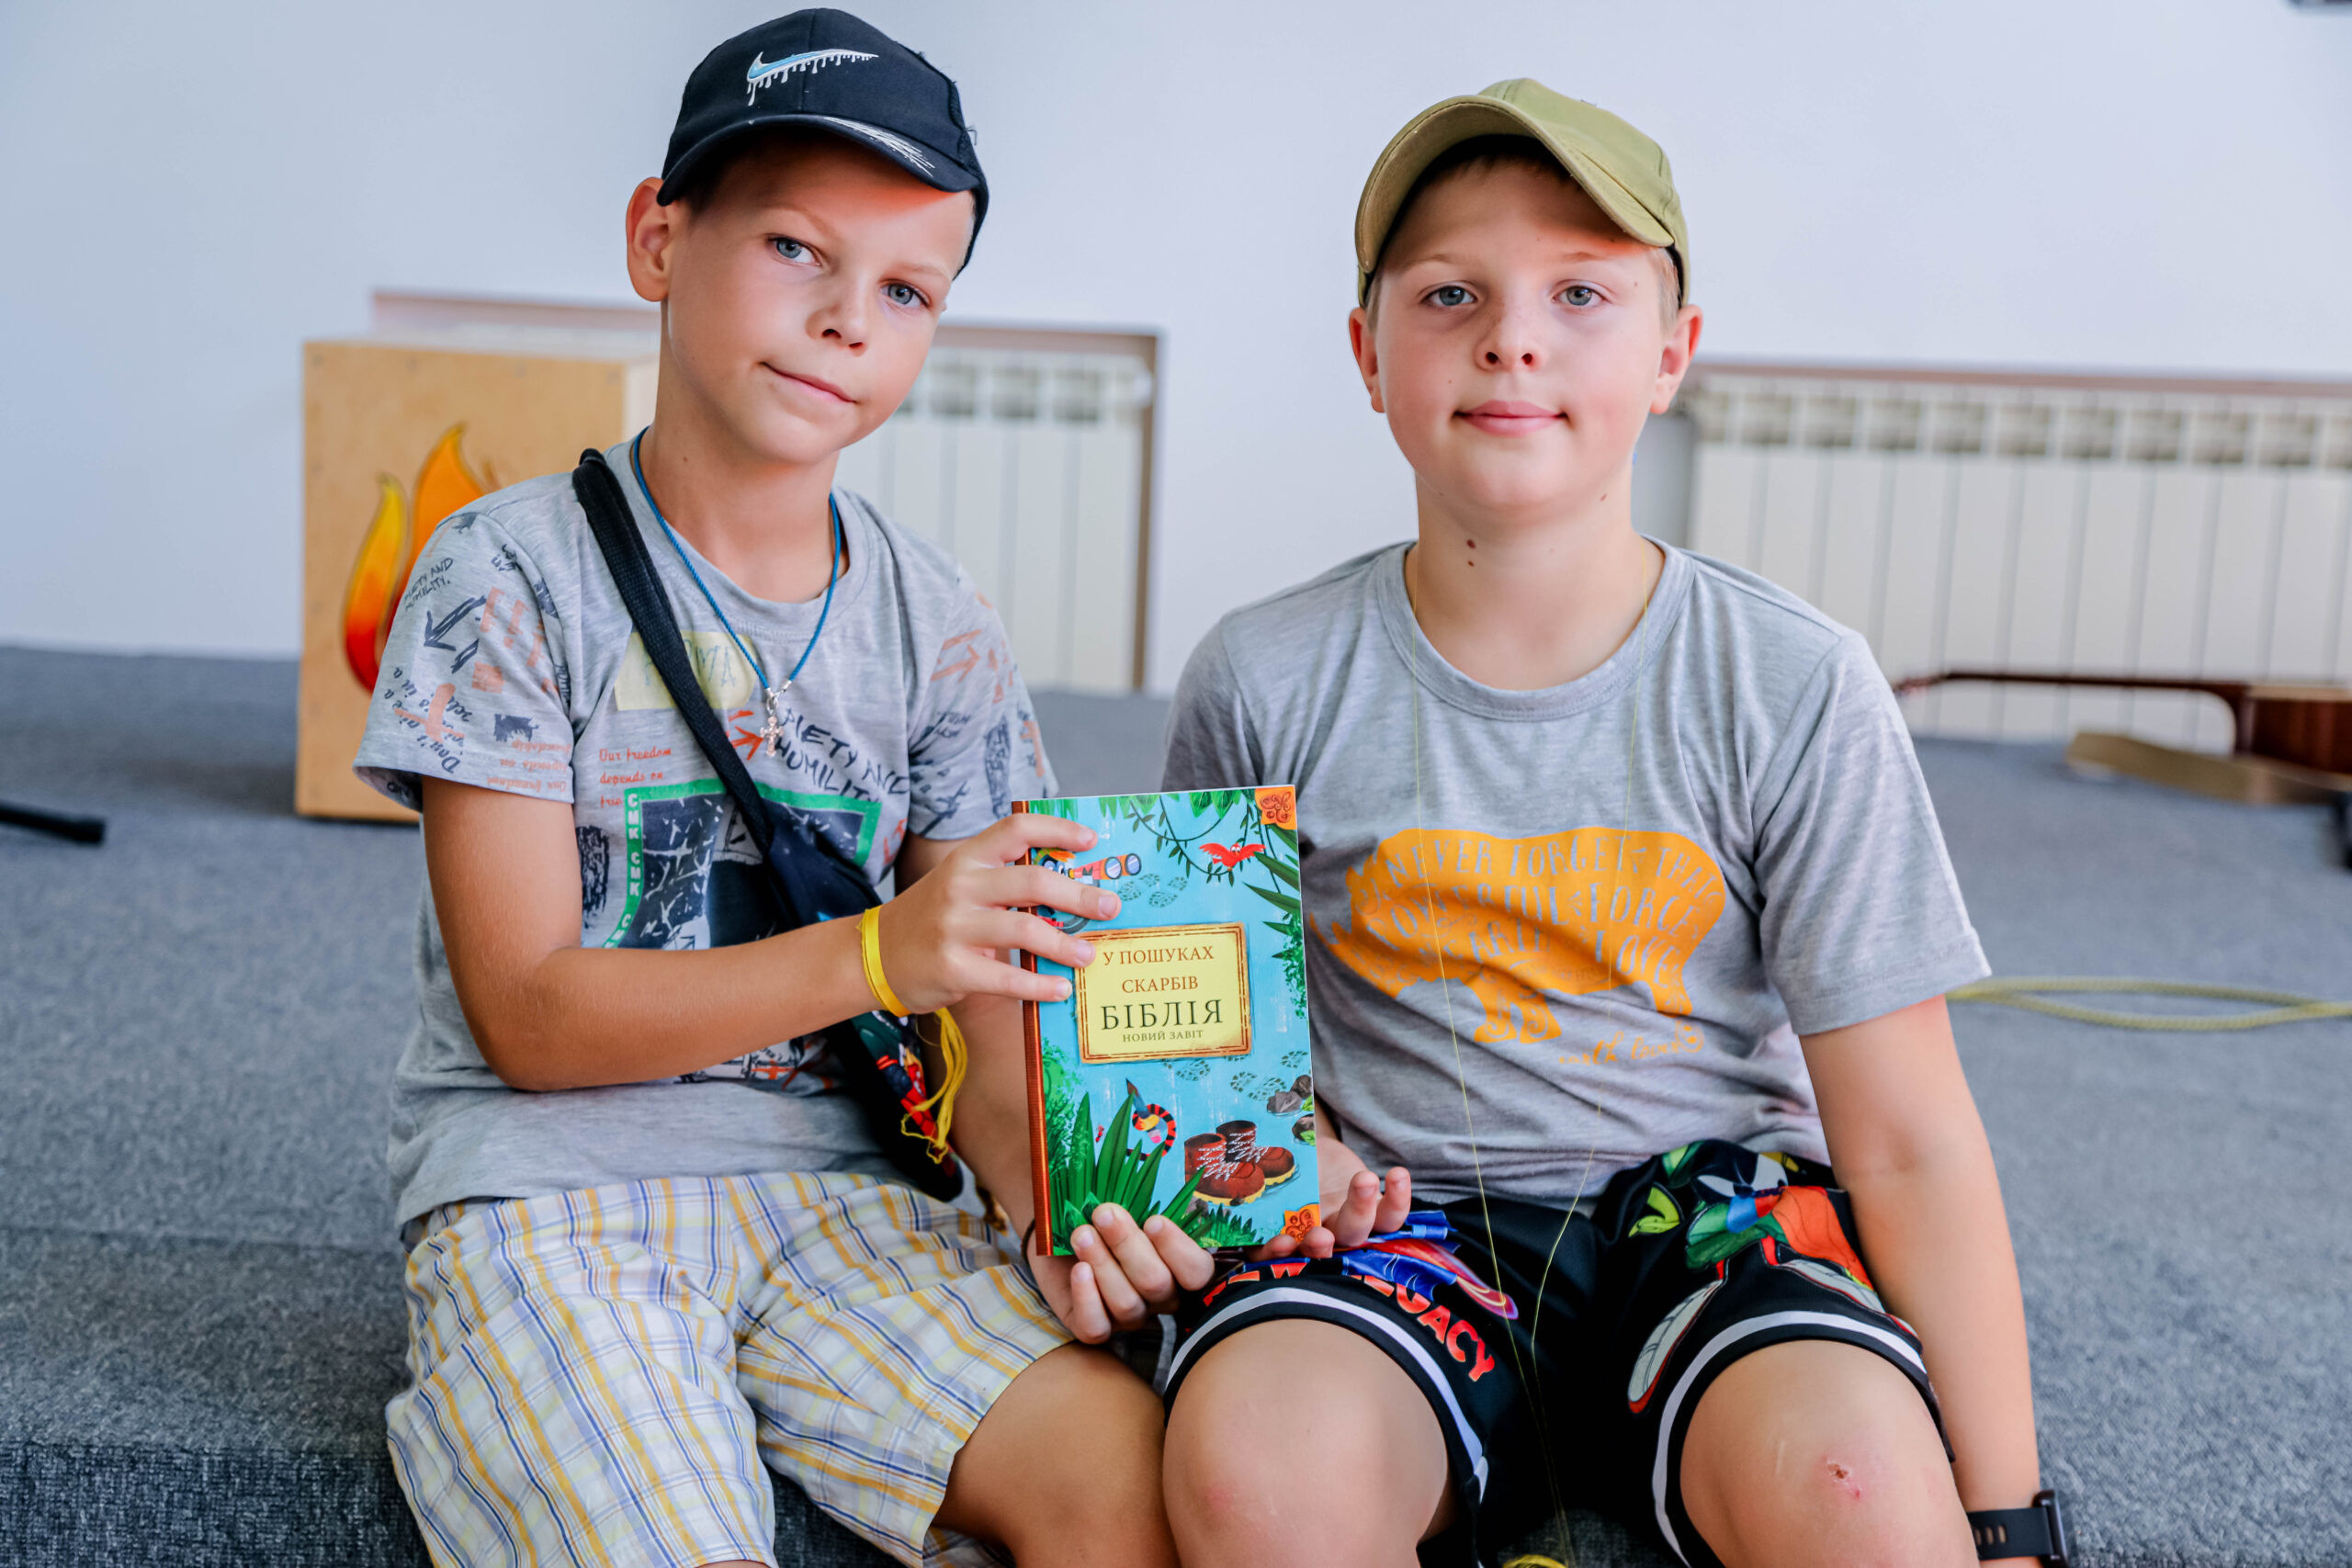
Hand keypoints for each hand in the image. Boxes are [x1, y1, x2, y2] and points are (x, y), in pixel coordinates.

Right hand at [875, 813, 1118, 1014]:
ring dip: (1065, 944)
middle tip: (1110, 907)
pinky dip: (1039, 985)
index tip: (1091, 841)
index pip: (1016, 829)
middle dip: (1078, 895)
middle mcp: (961, 887)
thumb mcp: (961, 885)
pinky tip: (1060, 990)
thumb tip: (1074, 888)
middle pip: (1031, 880)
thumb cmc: (931, 918)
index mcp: (967, 859)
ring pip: (1025, 930)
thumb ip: (1003, 881)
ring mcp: (955, 928)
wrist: (875, 955)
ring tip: (1090, 955)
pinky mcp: (953, 968)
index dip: (1057, 829)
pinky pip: (1007, 978)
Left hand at [1029, 1203, 1216, 1342]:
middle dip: (1128, 1245)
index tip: (1153, 1219)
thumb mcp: (1123, 1201)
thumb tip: (1149, 1173)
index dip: (1179, 1249)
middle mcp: (1159, 1296)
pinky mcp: (1095, 1328)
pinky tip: (1078, 1270)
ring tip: (1082, 1234)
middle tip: (1104, 1213)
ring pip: (1127, 1304)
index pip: (1197, 1272)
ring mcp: (1129, 1317)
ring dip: (1102, 1263)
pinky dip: (1087, 1297)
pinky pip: (1097, 1327)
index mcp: (1178, 1265)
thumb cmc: (1100, 1215)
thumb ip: (1140, 1199)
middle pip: (1156, 1283)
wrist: (1059, 1236)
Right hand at [1251, 1127, 1412, 1260]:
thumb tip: (1235, 1152)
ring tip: (1363, 1180)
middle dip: (1320, 1247)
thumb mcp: (1265, 1162)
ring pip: (1358, 1232)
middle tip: (1320, 1236)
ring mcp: (1348, 1225)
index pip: (1274, 1257)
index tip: (1280, 1241)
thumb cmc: (1279, 1160)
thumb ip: (1255, 1166)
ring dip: (1361, 1211)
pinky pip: (1392, 1216)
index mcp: (1282, 1231)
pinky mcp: (1376, 1210)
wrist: (1308, 1151)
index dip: (1276, 1255)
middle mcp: (1316, 1235)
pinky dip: (1398, 1198)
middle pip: (1320, 1251)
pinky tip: (1397, 1174)